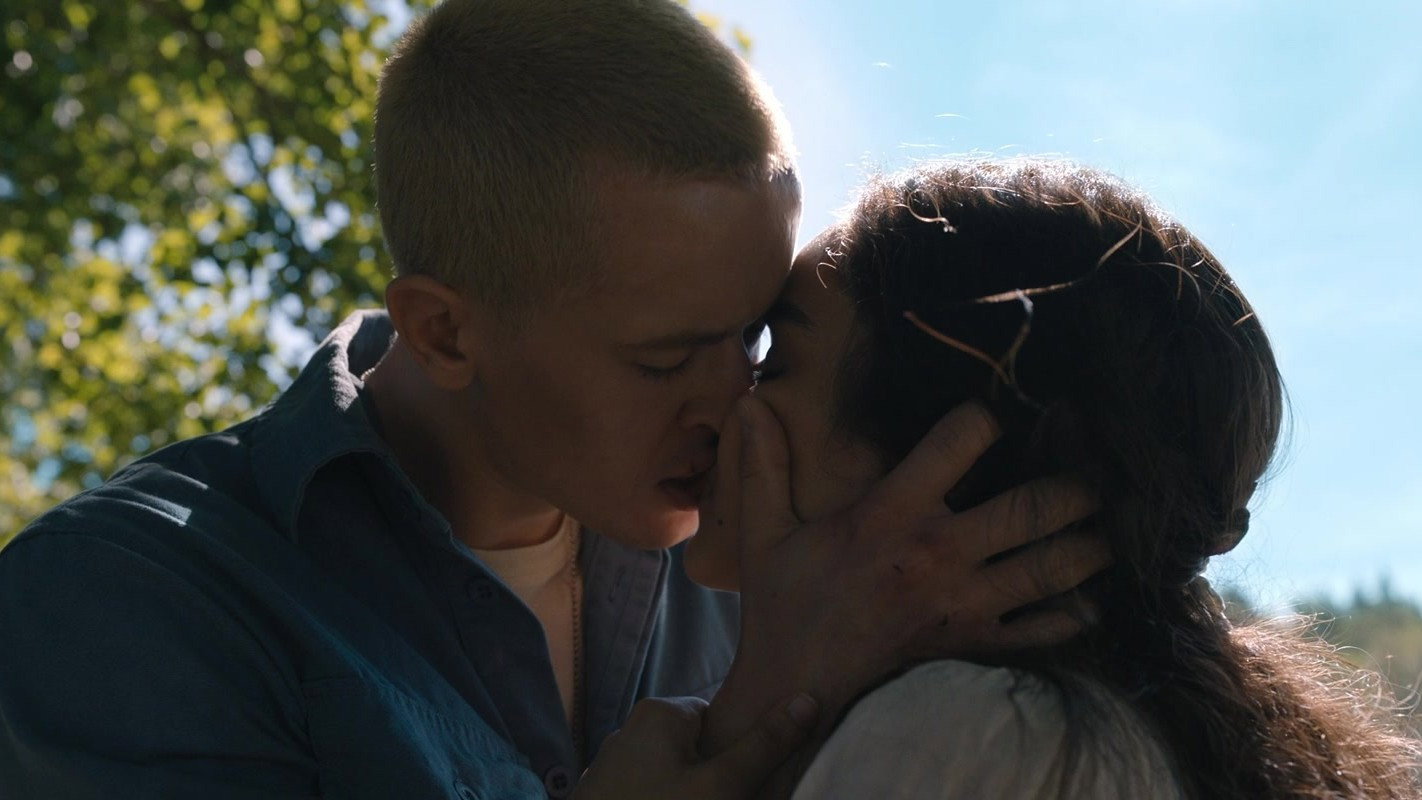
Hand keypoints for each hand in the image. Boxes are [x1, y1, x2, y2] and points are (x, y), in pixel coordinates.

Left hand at [573, 694, 817, 799]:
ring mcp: (613, 765)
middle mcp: (631, 729)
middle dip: (715, 775)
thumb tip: (807, 701)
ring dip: (691, 793)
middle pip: (695, 746)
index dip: (739, 747)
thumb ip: (764, 746)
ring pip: (672, 774)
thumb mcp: (722, 786)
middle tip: (733, 799)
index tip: (750, 779)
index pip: (719, 716)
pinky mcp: (603, 794)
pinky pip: (649, 790)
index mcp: (660, 712)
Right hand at [702, 398, 1107, 755]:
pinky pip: (1044, 629)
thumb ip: (762, 464)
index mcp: (891, 514)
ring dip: (1090, 546)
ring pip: (1053, 567)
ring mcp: (963, 603)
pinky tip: (1086, 598)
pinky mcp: (973, 644)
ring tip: (1102, 529)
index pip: (959, 441)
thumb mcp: (766, 531)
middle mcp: (938, 553)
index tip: (993, 416)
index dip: (985, 417)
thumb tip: (747, 400)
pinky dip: (1075, 614)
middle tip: (1091, 474)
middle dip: (1075, 485)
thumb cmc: (784, 604)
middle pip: (1032, 507)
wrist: (797, 685)